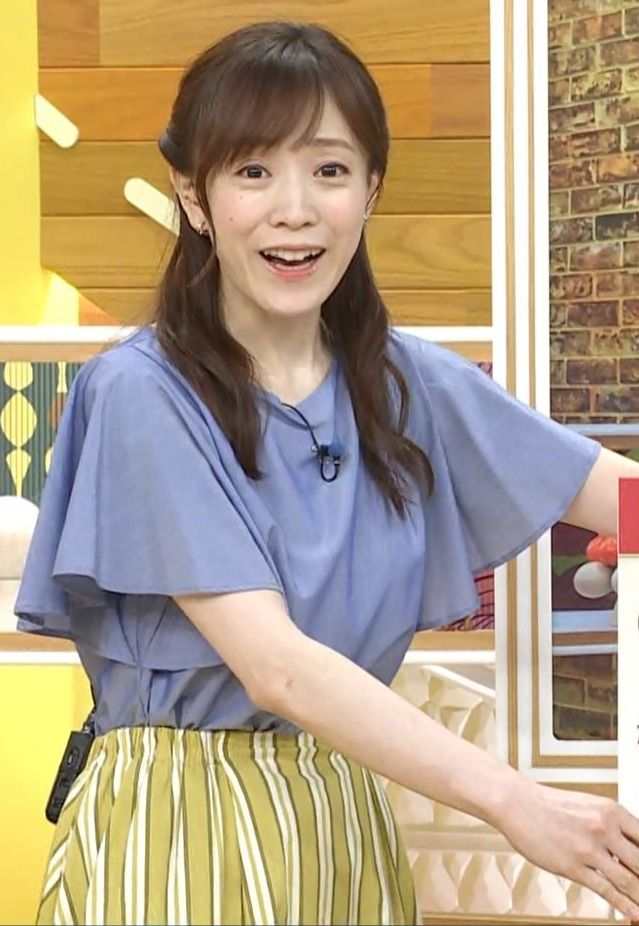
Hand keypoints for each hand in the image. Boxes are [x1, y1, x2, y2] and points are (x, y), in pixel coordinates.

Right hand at [498, 779, 638, 919]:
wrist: (516, 802)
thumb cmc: (548, 805)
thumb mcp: (587, 807)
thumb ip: (610, 827)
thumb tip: (629, 850)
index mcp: (611, 810)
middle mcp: (603, 828)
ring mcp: (589, 849)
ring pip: (629, 881)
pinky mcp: (573, 867)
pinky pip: (606, 890)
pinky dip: (624, 905)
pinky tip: (634, 913)